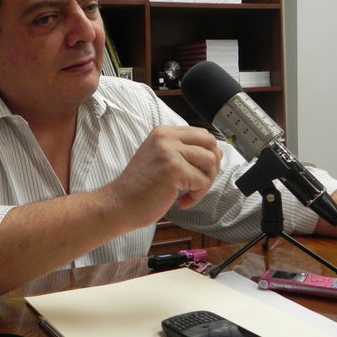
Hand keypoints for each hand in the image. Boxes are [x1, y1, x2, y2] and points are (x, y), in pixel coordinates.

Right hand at [104, 126, 221, 229]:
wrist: (119, 204)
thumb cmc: (140, 187)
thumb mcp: (159, 158)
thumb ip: (183, 151)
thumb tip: (217, 153)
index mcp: (163, 132)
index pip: (202, 134)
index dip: (208, 154)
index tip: (200, 171)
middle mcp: (166, 138)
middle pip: (210, 143)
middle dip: (212, 166)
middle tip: (199, 182)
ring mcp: (169, 152)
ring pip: (210, 162)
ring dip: (205, 183)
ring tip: (189, 193)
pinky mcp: (174, 170)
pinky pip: (202, 181)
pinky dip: (196, 196)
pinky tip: (182, 201)